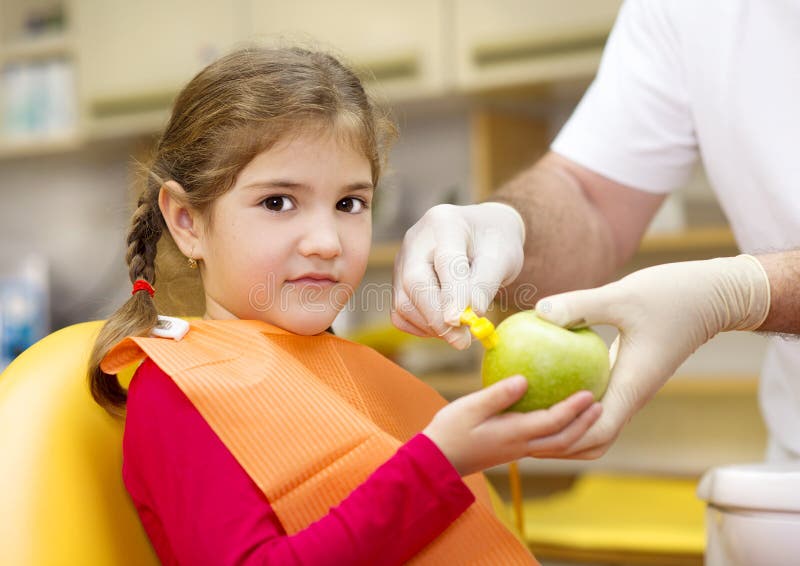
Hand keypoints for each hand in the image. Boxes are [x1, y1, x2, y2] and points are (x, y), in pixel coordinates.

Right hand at [392, 203, 525, 349]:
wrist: (481, 233)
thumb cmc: (495, 243)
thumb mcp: (502, 258)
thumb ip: (484, 285)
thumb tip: (469, 317)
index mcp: (445, 223)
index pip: (445, 261)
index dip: (451, 294)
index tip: (460, 322)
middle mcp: (416, 240)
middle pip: (415, 282)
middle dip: (437, 317)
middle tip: (463, 341)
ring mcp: (402, 260)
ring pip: (404, 302)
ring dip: (432, 325)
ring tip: (462, 330)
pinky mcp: (398, 281)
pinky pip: (401, 312)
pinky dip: (422, 326)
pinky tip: (445, 323)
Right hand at [423, 376, 601, 476]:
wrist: (437, 461)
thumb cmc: (449, 431)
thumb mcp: (470, 407)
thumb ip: (498, 395)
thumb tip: (524, 379)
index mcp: (513, 434)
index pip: (552, 422)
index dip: (573, 408)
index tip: (590, 392)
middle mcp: (521, 446)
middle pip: (564, 440)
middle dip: (585, 423)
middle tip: (600, 403)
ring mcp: (518, 451)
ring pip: (557, 446)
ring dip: (578, 431)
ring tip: (589, 413)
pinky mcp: (513, 450)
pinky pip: (546, 444)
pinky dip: (561, 434)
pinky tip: (560, 419)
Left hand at [534, 254, 770, 458]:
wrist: (714, 296)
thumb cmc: (673, 294)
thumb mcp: (624, 295)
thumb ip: (582, 305)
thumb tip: (540, 312)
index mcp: (631, 386)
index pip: (596, 432)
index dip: (561, 440)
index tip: (527, 433)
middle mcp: (631, 396)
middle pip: (591, 442)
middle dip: (555, 445)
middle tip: (515, 433)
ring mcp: (629, 389)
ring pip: (594, 427)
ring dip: (562, 429)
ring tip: (523, 417)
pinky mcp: (626, 377)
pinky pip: (595, 401)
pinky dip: (569, 403)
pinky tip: (541, 383)